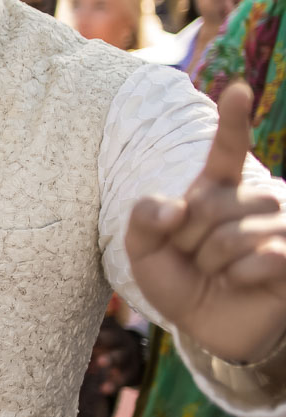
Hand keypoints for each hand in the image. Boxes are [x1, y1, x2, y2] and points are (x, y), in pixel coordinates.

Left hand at [127, 82, 285, 362]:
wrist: (207, 327)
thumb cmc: (180, 281)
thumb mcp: (144, 250)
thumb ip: (143, 219)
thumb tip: (175, 207)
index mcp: (217, 188)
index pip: (227, 150)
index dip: (234, 121)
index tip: (238, 89)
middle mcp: (256, 198)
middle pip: (207, 207)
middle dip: (187, 240)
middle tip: (196, 258)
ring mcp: (281, 225)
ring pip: (233, 235)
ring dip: (213, 262)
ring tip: (219, 272)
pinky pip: (263, 256)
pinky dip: (240, 275)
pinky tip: (242, 282)